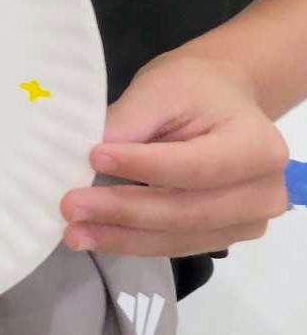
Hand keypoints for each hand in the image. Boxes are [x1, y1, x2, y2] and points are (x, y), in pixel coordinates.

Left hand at [59, 55, 290, 256]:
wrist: (219, 102)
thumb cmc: (192, 90)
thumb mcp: (160, 90)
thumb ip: (129, 122)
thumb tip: (88, 156)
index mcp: (259, 146)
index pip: (195, 166)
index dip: (144, 167)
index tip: (93, 157)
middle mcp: (265, 192)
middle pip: (188, 211)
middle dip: (125, 211)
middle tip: (70, 206)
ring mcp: (249, 221)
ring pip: (180, 237)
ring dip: (123, 237)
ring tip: (74, 232)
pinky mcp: (226, 236)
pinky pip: (177, 244)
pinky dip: (133, 242)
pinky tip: (96, 236)